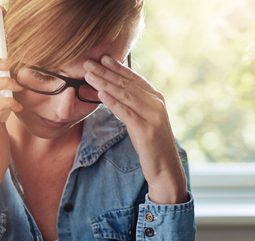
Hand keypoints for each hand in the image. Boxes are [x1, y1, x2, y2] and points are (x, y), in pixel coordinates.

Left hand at [84, 56, 187, 203]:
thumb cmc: (152, 146)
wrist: (165, 168)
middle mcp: (156, 103)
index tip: (102, 58)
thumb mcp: (144, 121)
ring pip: (124, 95)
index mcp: (156, 98)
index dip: (118, 67)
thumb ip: (135, 106)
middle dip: (106, 72)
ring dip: (104, 83)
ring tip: (89, 75)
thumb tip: (117, 93)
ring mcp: (153, 115)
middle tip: (88, 63)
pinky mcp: (146, 129)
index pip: (134, 79)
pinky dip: (112, 102)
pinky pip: (126, 112)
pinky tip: (100, 94)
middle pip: (126, 84)